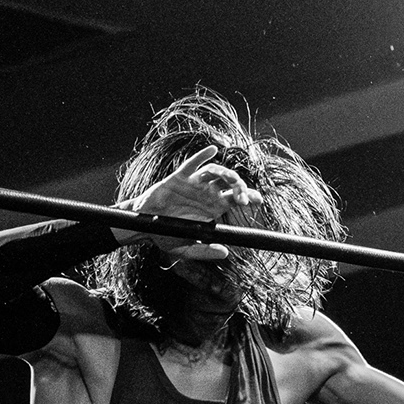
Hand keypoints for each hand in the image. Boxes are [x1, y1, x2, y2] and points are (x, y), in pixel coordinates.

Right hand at [119, 145, 263, 260]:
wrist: (145, 226)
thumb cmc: (167, 236)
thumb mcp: (187, 249)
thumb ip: (205, 251)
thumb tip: (224, 253)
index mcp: (213, 208)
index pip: (236, 198)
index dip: (249, 196)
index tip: (258, 200)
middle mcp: (207, 193)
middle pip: (229, 183)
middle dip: (240, 186)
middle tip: (243, 197)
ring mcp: (194, 184)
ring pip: (214, 172)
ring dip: (226, 173)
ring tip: (232, 180)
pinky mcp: (179, 177)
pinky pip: (192, 164)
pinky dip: (202, 156)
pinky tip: (212, 151)